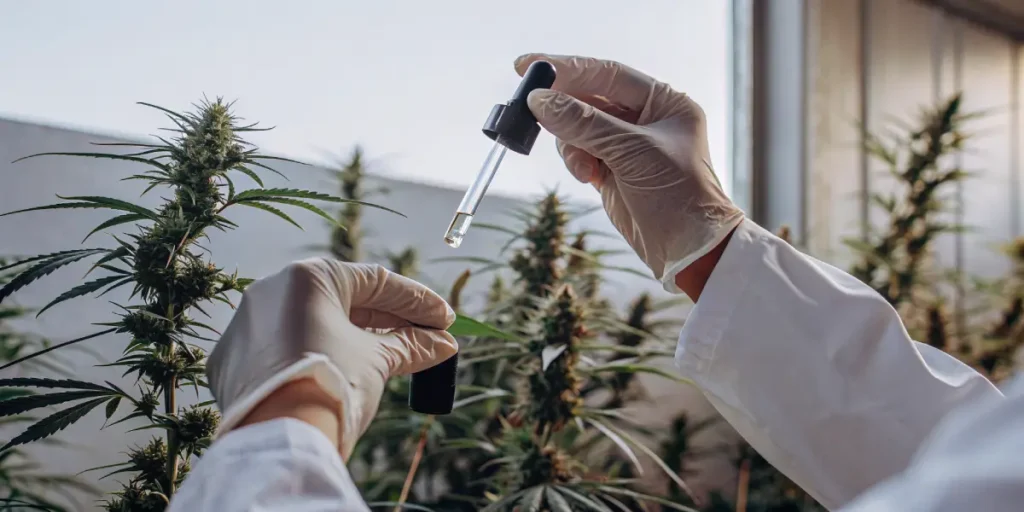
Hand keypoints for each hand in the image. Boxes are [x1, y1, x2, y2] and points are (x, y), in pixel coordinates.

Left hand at [206, 259, 457, 458]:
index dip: (416, 302)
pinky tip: (342, 371)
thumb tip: (442, 344)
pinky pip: (283, 350)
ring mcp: (247, 325)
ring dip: (354, 337)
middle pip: (344, 301)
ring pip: (312, 324)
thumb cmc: (333, 385)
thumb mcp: (378, 361)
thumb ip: (409, 346)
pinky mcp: (232, 360)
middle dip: (389, 321)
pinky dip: (315, 356)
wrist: (280, 440)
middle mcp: (271, 290)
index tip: (444, 320)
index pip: (375, 282)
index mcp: (309, 277)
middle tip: (426, 338)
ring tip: (394, 356)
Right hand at [515, 53, 743, 292]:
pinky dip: (576, 161)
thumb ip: (585, 124)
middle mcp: (646, 119)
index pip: (607, 73)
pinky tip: (587, 176)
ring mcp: (627, 146)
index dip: (567, 68)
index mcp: (664, 102)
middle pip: (589, 99)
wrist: (690, 252)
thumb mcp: (632, 153)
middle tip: (529, 110)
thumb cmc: (679, 197)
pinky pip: (579, 153)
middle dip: (562, 107)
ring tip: (583, 166)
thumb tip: (541, 101)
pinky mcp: (612, 171)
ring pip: (578, 127)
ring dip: (571, 143)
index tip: (529, 65)